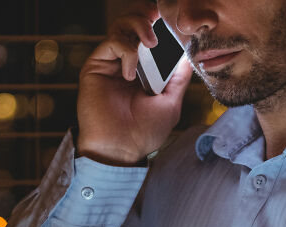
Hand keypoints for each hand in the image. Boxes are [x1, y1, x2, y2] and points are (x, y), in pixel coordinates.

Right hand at [76, 1, 192, 165]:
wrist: (121, 150)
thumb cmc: (145, 132)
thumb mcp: (171, 102)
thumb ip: (179, 78)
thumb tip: (189, 56)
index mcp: (145, 70)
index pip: (151, 36)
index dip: (161, 24)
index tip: (174, 19)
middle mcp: (126, 62)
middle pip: (134, 24)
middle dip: (148, 16)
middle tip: (160, 16)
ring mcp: (111, 63)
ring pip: (121, 27)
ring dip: (139, 27)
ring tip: (151, 41)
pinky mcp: (96, 66)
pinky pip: (112, 43)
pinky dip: (126, 51)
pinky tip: (131, 73)